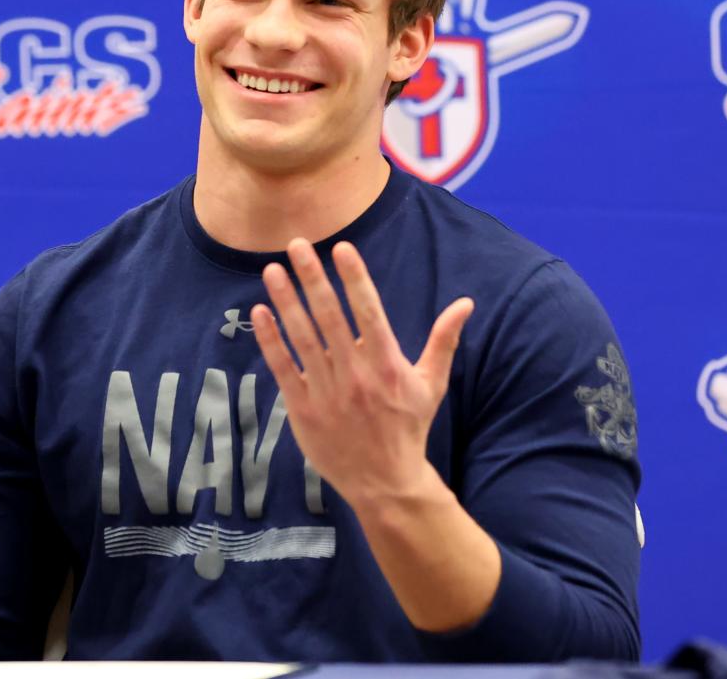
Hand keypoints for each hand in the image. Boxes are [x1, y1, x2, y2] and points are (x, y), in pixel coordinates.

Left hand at [250, 238, 472, 509]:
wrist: (385, 482)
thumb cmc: (409, 428)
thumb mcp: (432, 384)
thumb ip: (443, 340)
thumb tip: (465, 304)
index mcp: (388, 364)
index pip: (369, 311)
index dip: (354, 277)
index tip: (341, 248)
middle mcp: (356, 374)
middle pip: (330, 316)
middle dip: (312, 277)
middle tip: (297, 244)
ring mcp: (327, 392)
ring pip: (302, 337)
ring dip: (286, 301)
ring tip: (273, 270)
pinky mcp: (304, 409)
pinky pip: (283, 367)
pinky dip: (271, 339)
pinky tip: (260, 312)